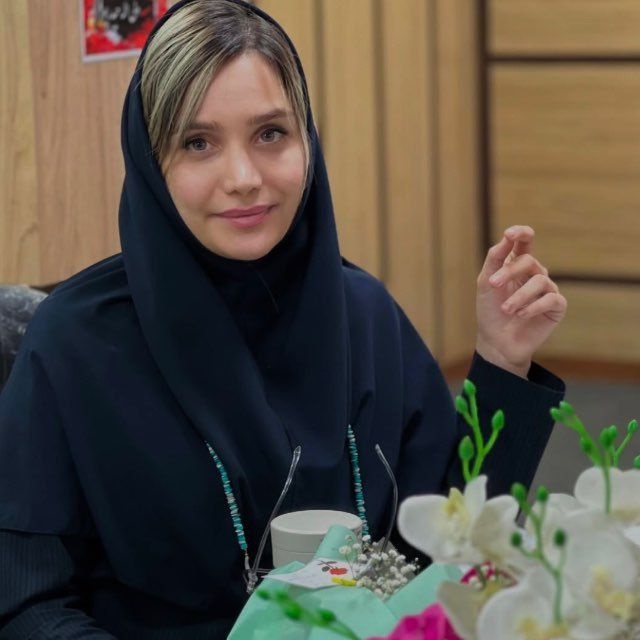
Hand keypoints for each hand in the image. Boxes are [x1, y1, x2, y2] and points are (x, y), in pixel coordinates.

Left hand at [475, 225, 566, 377]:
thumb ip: (495, 259)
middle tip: (492, 284)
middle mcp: (535, 274)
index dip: (521, 234)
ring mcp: (548, 290)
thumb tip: (507, 237)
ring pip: (539, 281)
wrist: (497, 342)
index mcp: (517, 266)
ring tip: (506, 309)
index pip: (524, 243)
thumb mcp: (486, 284)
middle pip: (528, 261)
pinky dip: (532, 307)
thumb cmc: (490, 312)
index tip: (511, 234)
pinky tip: (520, 315)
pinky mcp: (556, 307)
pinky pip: (551, 299)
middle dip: (509, 271)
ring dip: (519, 295)